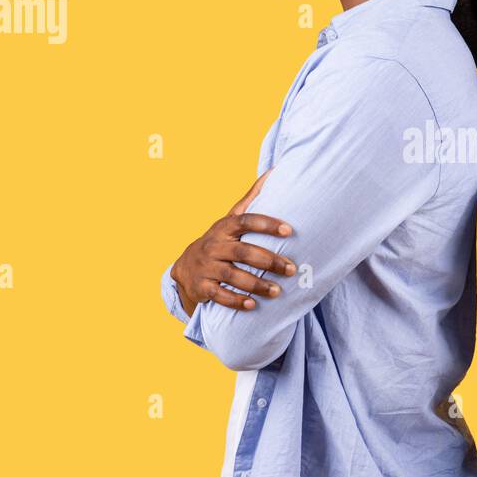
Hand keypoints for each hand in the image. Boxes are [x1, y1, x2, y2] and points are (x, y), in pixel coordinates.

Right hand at [170, 170, 297, 315]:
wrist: (185, 267)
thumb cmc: (220, 240)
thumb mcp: (231, 219)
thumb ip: (252, 198)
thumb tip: (274, 171)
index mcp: (225, 227)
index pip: (246, 221)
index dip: (267, 225)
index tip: (290, 230)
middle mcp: (214, 245)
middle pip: (243, 252)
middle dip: (269, 261)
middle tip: (291, 269)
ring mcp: (206, 266)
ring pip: (233, 276)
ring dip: (257, 284)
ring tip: (278, 291)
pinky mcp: (202, 287)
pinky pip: (219, 295)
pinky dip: (236, 300)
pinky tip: (253, 305)